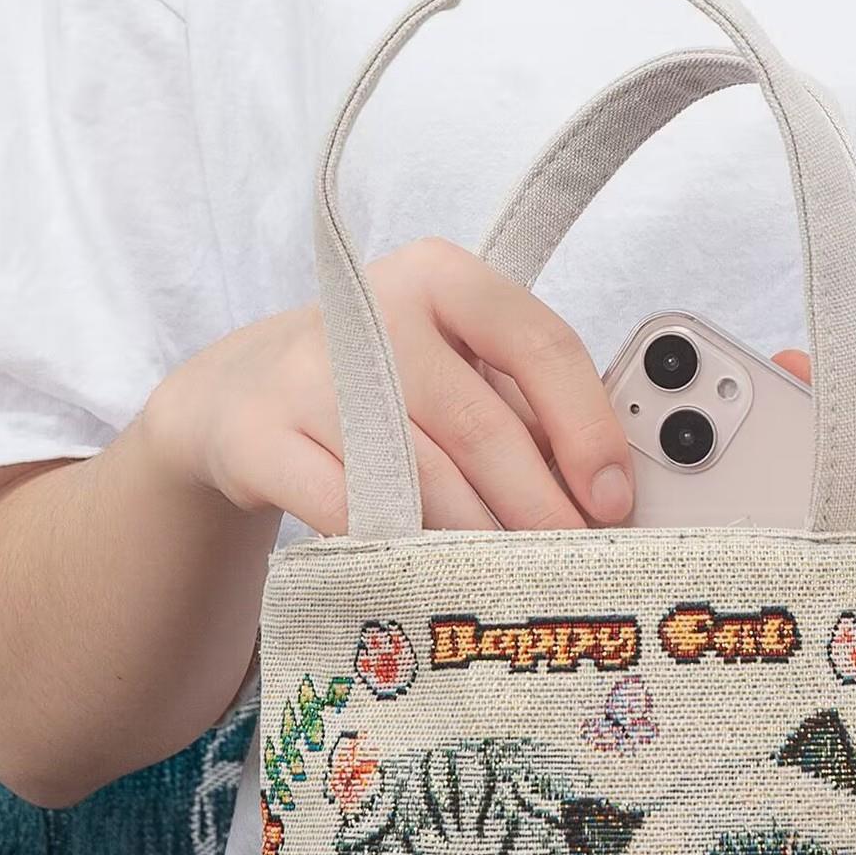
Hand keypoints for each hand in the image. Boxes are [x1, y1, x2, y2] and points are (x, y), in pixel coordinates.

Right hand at [142, 237, 633, 532]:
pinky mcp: (260, 438)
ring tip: (513, 576)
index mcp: (442, 277)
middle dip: (539, 508)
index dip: (586, 429)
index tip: (613, 499)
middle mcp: (373, 311)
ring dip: (478, 542)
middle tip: (570, 560)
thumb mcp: (456, 369)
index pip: (539, 344)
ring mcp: (309, 374)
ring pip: (421, 480)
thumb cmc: (381, 386)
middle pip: (482, 426)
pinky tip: (433, 574)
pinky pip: (351, 513)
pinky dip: (400, 550)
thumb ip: (527, 412)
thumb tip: (605, 494)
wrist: (242, 396)